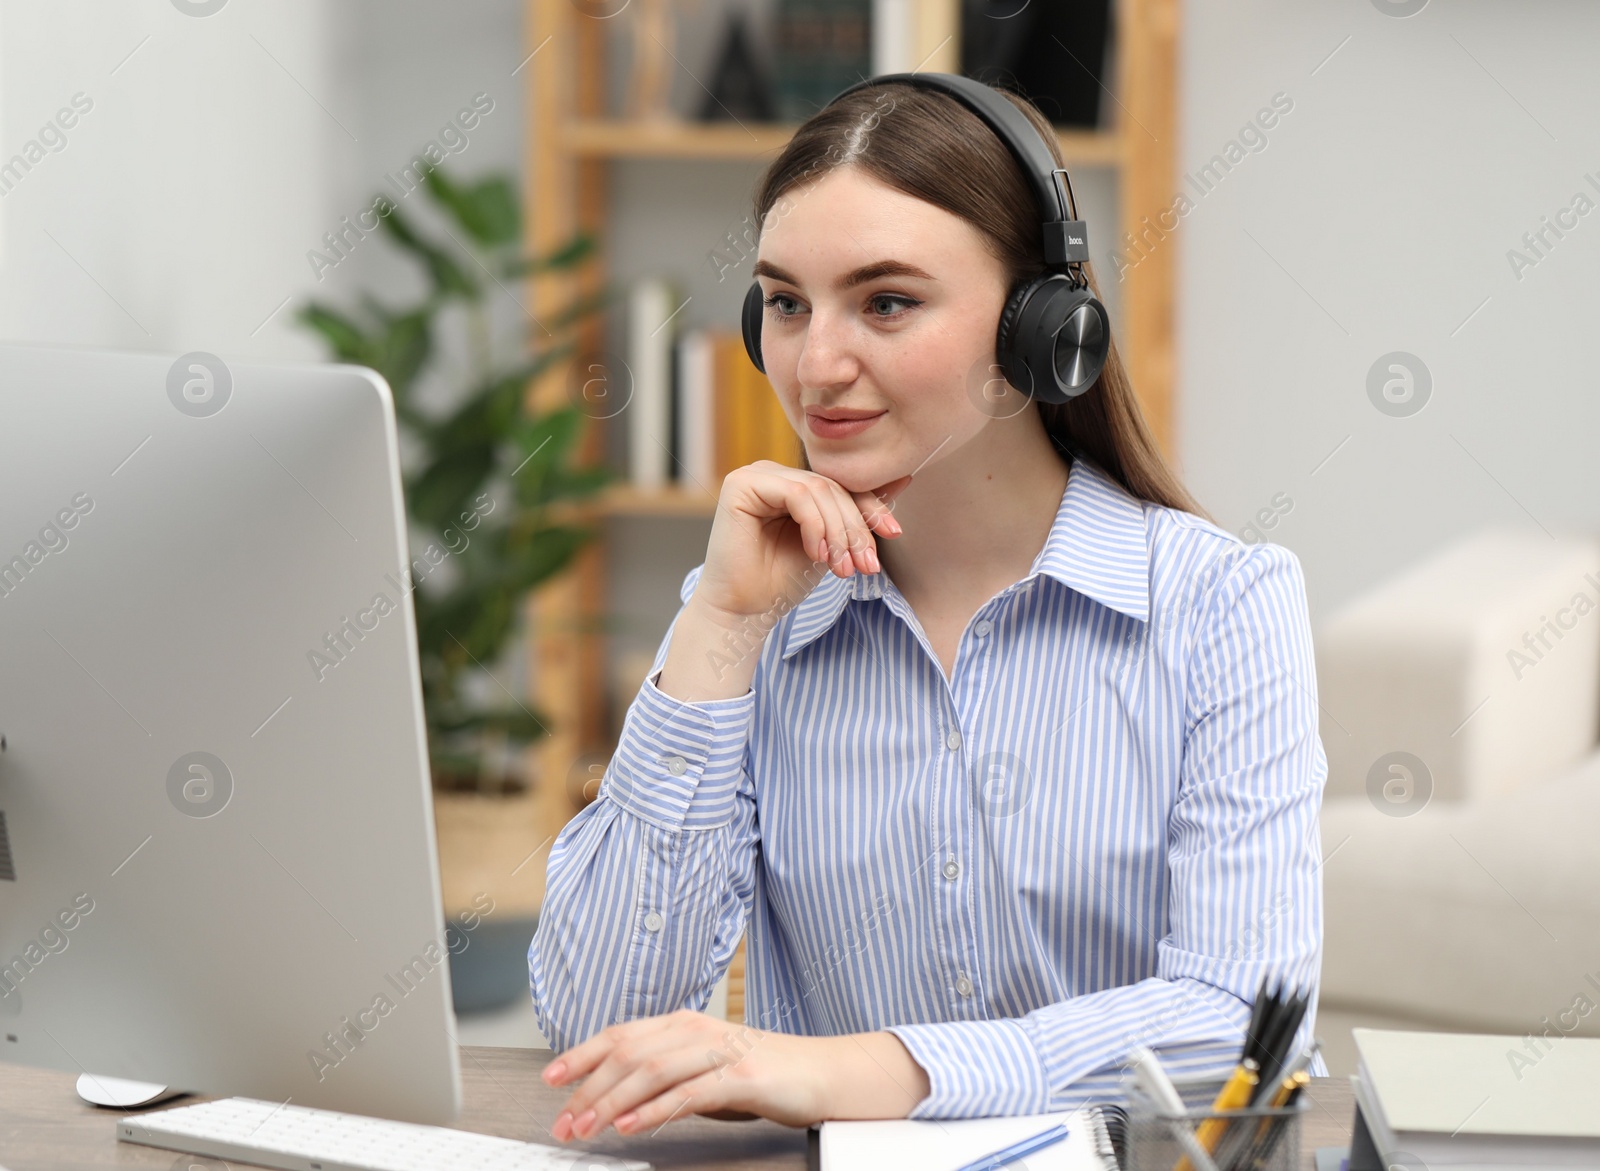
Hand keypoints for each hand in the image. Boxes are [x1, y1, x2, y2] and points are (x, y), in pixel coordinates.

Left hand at [540, 1010, 929, 1140]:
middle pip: (628, 1053)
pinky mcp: (741, 1074)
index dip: (581, 1054)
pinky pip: (689, 1092)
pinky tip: (631, 1125)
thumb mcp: (703, 1068)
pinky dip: (654, 1109)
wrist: (822, 1072)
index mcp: (682, 1023)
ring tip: (586, 1126)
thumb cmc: (761, 1073)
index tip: (550, 1079)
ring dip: (611, 1101)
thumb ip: (665, 1075)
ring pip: (652, 1070)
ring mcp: (719, 1049)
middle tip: (563, 1120)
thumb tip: (616, 1096)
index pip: (620, 1034)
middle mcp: (696, 1029)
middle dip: (588, 1088)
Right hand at [692, 462, 912, 620]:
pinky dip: (815, 525)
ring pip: (818, 490)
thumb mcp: (833, 544)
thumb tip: (905, 477)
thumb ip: (859, 512)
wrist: (745, 611)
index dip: (870, 507)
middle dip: (856, 527)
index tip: (893, 533)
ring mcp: (756, 475)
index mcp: (792, 483)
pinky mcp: (741, 485)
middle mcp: (773, 474)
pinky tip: (816, 554)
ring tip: (842, 568)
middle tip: (866, 565)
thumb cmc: (782, 580)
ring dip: (838, 532)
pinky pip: (797, 494)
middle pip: (832, 486)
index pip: (841, 485)